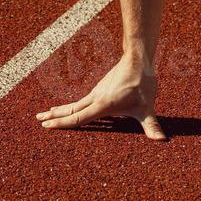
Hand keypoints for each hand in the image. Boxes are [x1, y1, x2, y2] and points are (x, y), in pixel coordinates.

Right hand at [35, 57, 166, 140]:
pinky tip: (70, 109)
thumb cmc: (142, 83)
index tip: (46, 126)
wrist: (138, 60)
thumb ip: (152, 126)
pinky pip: (82, 101)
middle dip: (54, 116)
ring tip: (47, 113)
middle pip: (70, 109)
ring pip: (74, 104)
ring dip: (60, 109)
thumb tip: (162, 140)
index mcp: (102, 105)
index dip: (61, 123)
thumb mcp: (147, 108)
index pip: (78, 117)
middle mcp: (95, 98)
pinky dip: (72, 106)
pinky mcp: (101, 89)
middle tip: (38, 120)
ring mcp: (96, 93)